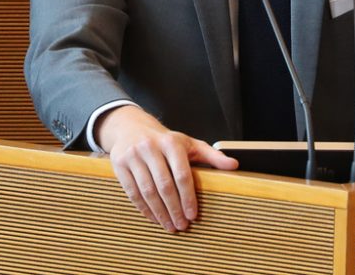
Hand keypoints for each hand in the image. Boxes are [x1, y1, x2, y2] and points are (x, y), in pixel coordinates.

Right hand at [97, 105, 237, 231]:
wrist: (131, 127)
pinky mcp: (119, 164)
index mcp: (171, 143)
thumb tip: (234, 165)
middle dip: (174, 209)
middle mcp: (150, 147)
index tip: (193, 215)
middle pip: (164, 185)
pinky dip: (144, 208)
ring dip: (159, 212)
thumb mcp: (190, 143)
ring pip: (147, 191)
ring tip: (169, 226)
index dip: (188, 197)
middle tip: (182, 226)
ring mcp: (133, 156)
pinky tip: (154, 218)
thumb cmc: (166, 140)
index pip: (182, 174)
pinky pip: (132, 192)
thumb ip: (212, 155)